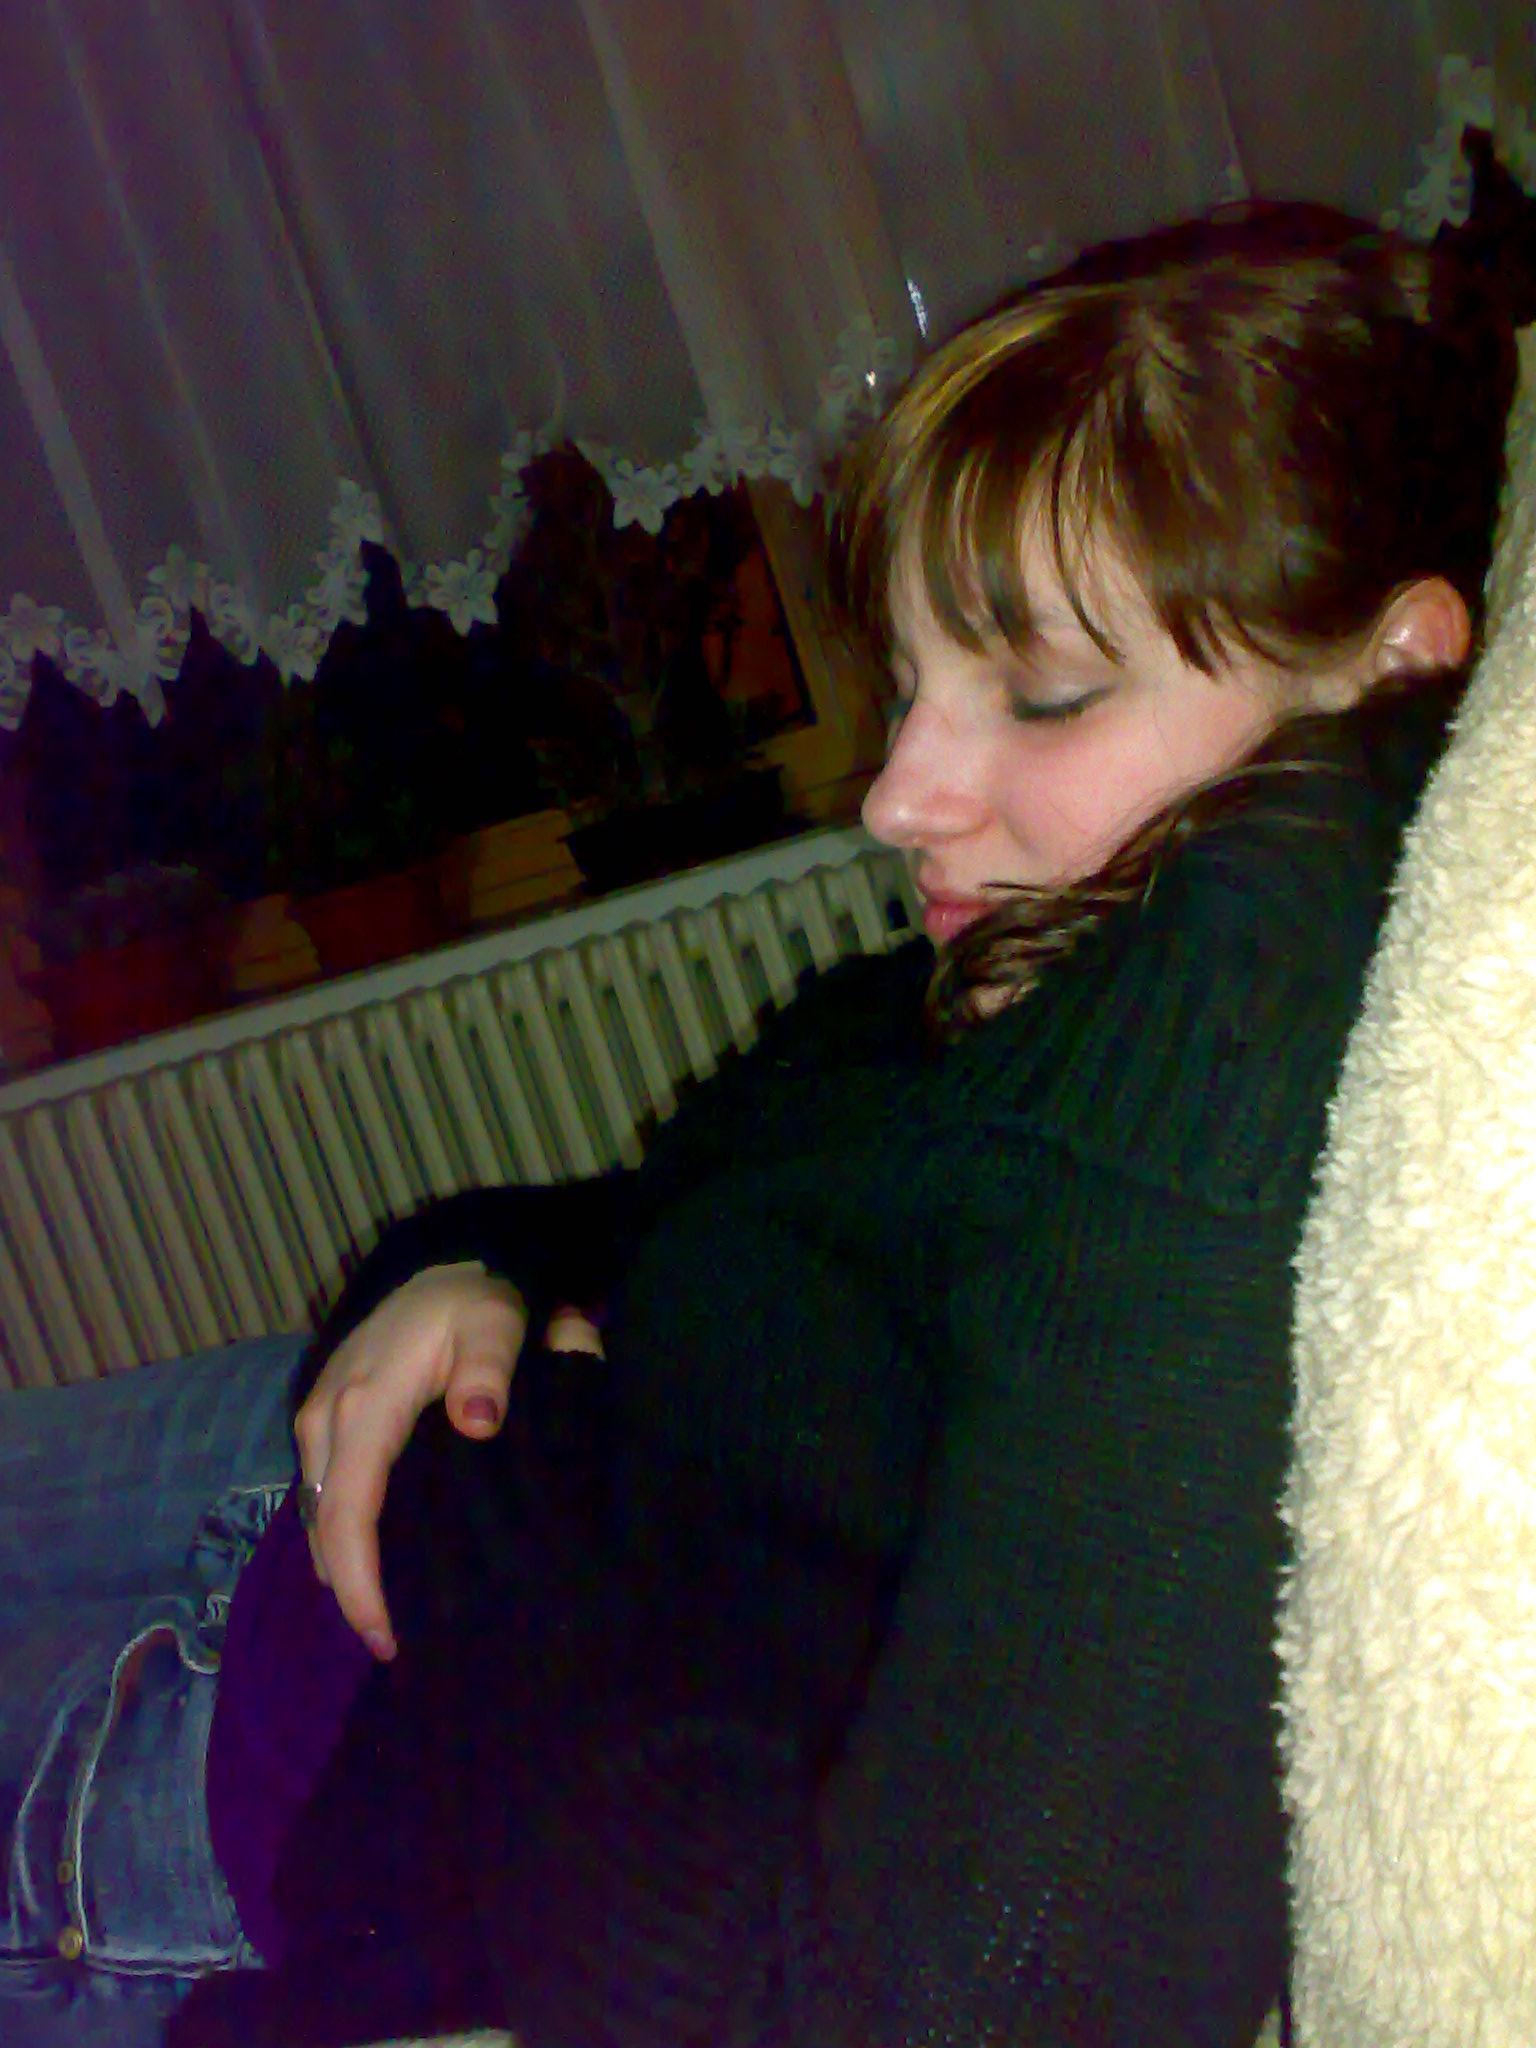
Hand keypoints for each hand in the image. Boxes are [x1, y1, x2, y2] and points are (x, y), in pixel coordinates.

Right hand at [293, 1260, 527, 1658]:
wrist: (445, 1264)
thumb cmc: (474, 1302)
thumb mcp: (494, 1323)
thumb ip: (489, 1369)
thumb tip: (479, 1421)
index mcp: (365, 1404)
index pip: (349, 1511)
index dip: (360, 1583)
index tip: (385, 1635)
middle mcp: (326, 1417)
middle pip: (324, 1524)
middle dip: (349, 1590)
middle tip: (391, 1644)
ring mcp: (318, 1417)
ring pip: (317, 1512)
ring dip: (341, 1565)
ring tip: (384, 1616)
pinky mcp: (324, 1419)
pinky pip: (323, 1492)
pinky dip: (339, 1534)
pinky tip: (371, 1563)